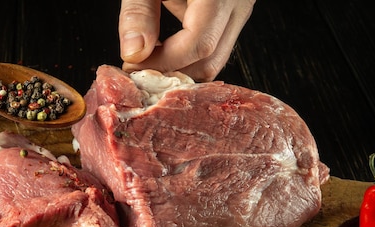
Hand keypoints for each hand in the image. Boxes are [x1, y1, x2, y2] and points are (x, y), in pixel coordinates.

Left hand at [119, 0, 254, 80]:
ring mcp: (241, 6)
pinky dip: (188, 51)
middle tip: (139, 69)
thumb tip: (133, 53)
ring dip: (180, 64)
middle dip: (173, 71)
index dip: (163, 62)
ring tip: (149, 57)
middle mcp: (239, 1)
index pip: (198, 44)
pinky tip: (163, 45)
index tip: (133, 64)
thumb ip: (139, 12)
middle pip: (211, 59)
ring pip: (216, 55)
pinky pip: (216, 42)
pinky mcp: (235, 9)